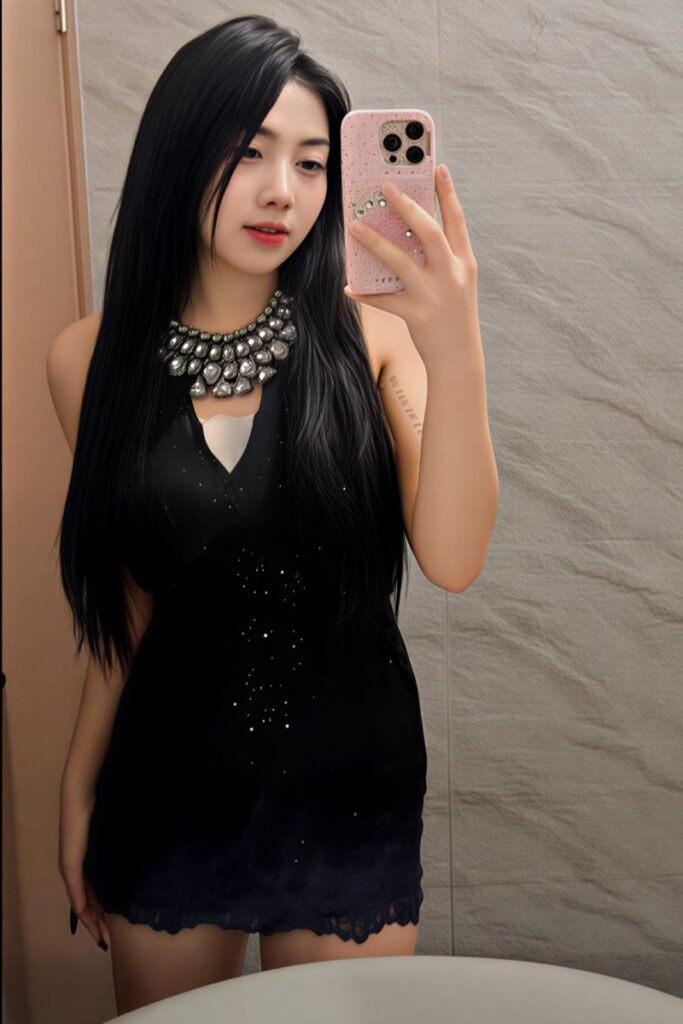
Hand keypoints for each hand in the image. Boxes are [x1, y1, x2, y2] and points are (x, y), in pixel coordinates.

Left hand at [59, 780, 110, 949]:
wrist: (81, 799)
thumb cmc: (97, 814)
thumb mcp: (107, 840)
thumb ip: (112, 854)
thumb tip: (129, 861)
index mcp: (82, 867)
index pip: (90, 898)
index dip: (99, 915)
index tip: (110, 929)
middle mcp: (73, 871)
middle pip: (84, 906)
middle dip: (96, 925)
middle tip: (108, 941)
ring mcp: (70, 869)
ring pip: (79, 903)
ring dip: (90, 921)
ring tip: (102, 935)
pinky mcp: (70, 864)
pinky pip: (76, 891)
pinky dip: (82, 905)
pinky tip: (88, 915)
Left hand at [343, 164, 480, 363]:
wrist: (460, 359)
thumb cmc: (454, 317)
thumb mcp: (458, 284)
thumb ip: (440, 259)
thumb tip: (408, 235)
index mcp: (465, 263)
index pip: (456, 220)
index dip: (447, 193)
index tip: (437, 167)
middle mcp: (452, 274)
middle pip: (429, 231)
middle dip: (407, 206)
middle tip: (385, 187)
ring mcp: (434, 295)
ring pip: (401, 261)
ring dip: (375, 242)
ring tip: (355, 227)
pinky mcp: (416, 315)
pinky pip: (384, 300)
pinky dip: (365, 293)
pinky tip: (349, 287)